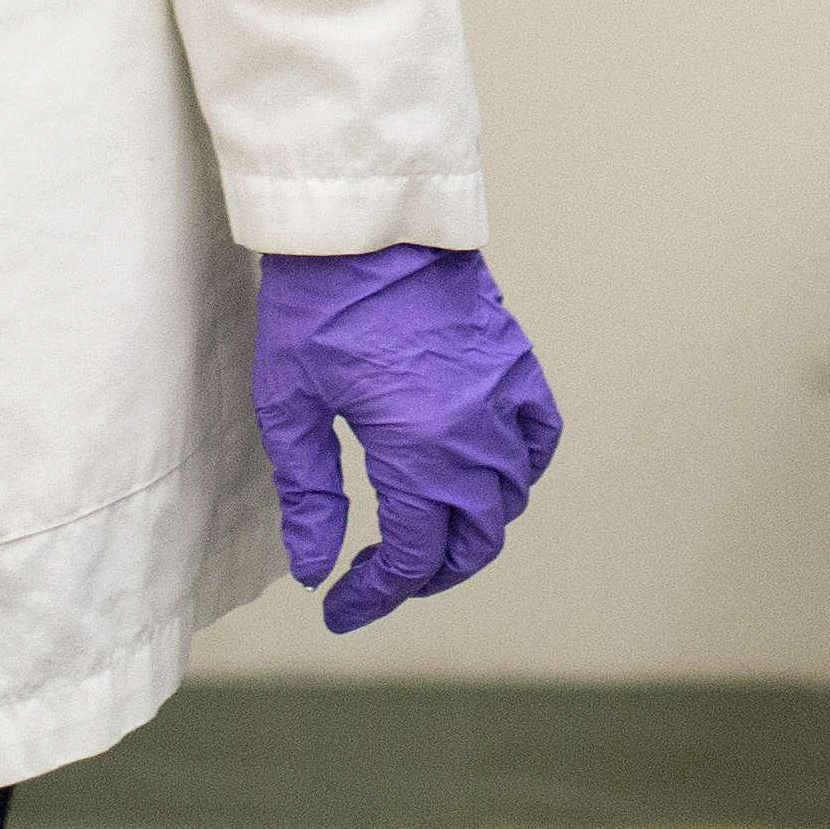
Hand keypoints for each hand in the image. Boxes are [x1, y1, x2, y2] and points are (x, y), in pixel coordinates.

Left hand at [251, 244, 559, 632]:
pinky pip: (540, 438)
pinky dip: (520, 471)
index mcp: (418, 451)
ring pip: (508, 499)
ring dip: (470, 532)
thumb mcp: (290, 406)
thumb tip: (316, 569)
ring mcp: (504, 397)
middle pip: (470, 542)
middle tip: (381, 579)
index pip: (410, 556)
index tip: (338, 607)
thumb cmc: (318, 305)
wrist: (366, 221)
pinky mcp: (515, 363)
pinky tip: (485, 477)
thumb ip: (309, 495)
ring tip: (425, 536)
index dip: (373, 595)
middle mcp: (475, 434)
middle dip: (426, 575)